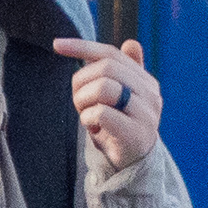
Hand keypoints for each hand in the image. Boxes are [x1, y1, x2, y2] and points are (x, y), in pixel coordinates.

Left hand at [53, 35, 161, 169]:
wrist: (133, 165)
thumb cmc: (121, 126)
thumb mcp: (121, 97)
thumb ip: (123, 72)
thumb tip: (131, 43)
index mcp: (145, 81)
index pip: (112, 53)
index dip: (82, 46)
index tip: (56, 45)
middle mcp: (150, 94)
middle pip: (106, 67)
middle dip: (81, 81)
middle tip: (78, 100)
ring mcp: (146, 114)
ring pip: (104, 87)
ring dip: (84, 100)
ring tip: (86, 114)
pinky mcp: (136, 134)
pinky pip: (102, 113)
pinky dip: (88, 119)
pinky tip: (93, 128)